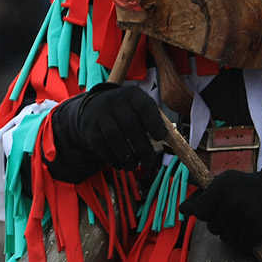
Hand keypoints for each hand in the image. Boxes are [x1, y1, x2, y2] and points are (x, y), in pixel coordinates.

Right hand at [48, 83, 167, 181]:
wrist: (94, 109)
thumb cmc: (128, 112)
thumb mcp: (140, 109)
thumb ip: (154, 122)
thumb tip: (171, 143)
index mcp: (134, 96)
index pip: (145, 106)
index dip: (154, 122)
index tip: (161, 137)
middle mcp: (116, 102)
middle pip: (130, 124)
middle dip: (142, 146)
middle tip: (149, 161)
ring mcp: (100, 116)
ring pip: (114, 137)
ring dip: (127, 156)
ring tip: (135, 166)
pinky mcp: (90, 130)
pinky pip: (102, 146)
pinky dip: (113, 159)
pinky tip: (122, 165)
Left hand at [179, 168, 261, 248]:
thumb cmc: (244, 187)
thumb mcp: (223, 184)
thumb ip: (201, 196)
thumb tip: (182, 210)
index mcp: (221, 185)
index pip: (199, 212)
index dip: (207, 212)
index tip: (217, 207)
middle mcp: (232, 199)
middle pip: (212, 228)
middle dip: (221, 223)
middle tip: (236, 210)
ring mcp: (245, 216)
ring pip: (225, 239)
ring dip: (233, 233)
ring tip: (244, 218)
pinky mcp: (257, 230)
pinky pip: (240, 245)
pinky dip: (245, 240)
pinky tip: (252, 226)